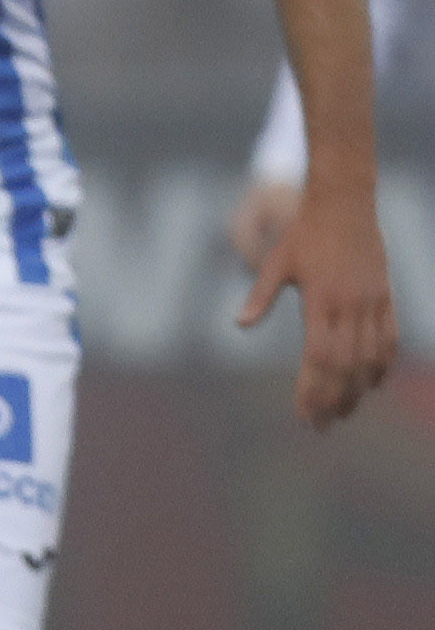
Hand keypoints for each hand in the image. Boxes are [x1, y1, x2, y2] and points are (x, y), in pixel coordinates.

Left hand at [240, 183, 397, 427]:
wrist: (345, 203)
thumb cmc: (304, 233)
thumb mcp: (276, 262)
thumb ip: (261, 295)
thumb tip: (240, 325)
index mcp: (321, 301)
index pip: (319, 359)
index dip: (313, 391)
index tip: (304, 416)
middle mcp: (351, 306)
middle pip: (345, 366)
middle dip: (333, 400)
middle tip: (322, 426)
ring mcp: (373, 303)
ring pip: (370, 358)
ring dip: (358, 389)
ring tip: (343, 413)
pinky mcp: (386, 297)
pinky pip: (389, 339)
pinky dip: (382, 364)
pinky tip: (372, 383)